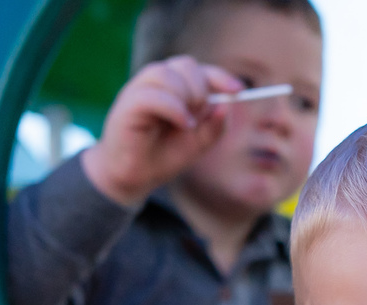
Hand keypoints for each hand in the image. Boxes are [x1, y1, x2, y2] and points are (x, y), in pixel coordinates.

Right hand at [81, 56, 242, 205]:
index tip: (238, 91)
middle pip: (185, 65)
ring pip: (166, 74)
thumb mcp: (198, 143)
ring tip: (187, 124)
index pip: (199, 69)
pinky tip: (183, 124)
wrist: (134, 178)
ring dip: (185, 97)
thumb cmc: (163, 156)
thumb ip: (215, 126)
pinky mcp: (127, 105)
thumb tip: (226, 107)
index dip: (220, 76)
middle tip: (199, 115)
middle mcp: (155, 84)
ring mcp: (139, 91)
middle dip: (201, 89)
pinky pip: (153, 95)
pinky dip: (174, 108)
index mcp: (174, 88)